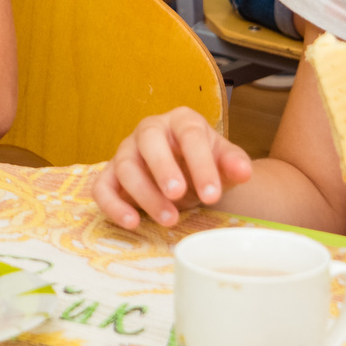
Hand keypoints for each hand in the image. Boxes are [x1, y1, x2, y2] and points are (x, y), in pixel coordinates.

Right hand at [92, 106, 252, 228]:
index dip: (201, 164)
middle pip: (149, 140)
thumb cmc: (203, 164)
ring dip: (145, 194)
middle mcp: (149, 131)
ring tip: (169, 220)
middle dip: (163, 168)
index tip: (212, 195)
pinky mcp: (110, 175)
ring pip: (126, 166)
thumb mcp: (224, 162)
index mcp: (180, 121)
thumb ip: (233, 163)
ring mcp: (126, 152)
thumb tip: (243, 170)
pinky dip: (113, 205)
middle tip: (179, 195)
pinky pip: (101, 187)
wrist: (186, 174)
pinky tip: (132, 223)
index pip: (189, 135)